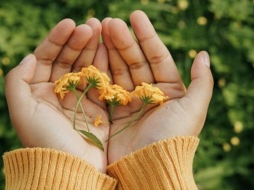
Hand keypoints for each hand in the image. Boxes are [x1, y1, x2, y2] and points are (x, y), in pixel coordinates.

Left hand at [5, 18, 109, 172]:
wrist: (71, 167)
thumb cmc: (44, 139)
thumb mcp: (21, 110)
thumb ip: (17, 80)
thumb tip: (30, 55)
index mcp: (38, 90)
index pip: (46, 57)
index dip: (57, 39)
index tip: (70, 24)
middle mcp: (58, 92)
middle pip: (67, 59)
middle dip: (78, 40)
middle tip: (91, 24)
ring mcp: (79, 97)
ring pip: (85, 66)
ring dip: (92, 47)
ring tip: (101, 29)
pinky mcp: (97, 105)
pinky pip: (100, 80)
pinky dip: (104, 64)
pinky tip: (107, 49)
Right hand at [102, 10, 213, 162]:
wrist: (148, 168)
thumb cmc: (172, 138)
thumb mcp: (193, 109)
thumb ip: (202, 82)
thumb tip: (204, 54)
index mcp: (168, 90)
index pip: (157, 56)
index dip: (146, 35)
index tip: (135, 16)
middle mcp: (148, 94)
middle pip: (135, 60)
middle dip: (123, 40)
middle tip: (110, 21)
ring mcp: (129, 102)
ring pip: (118, 70)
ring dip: (110, 50)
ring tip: (100, 29)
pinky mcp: (112, 112)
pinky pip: (106, 86)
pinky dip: (99, 70)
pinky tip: (93, 52)